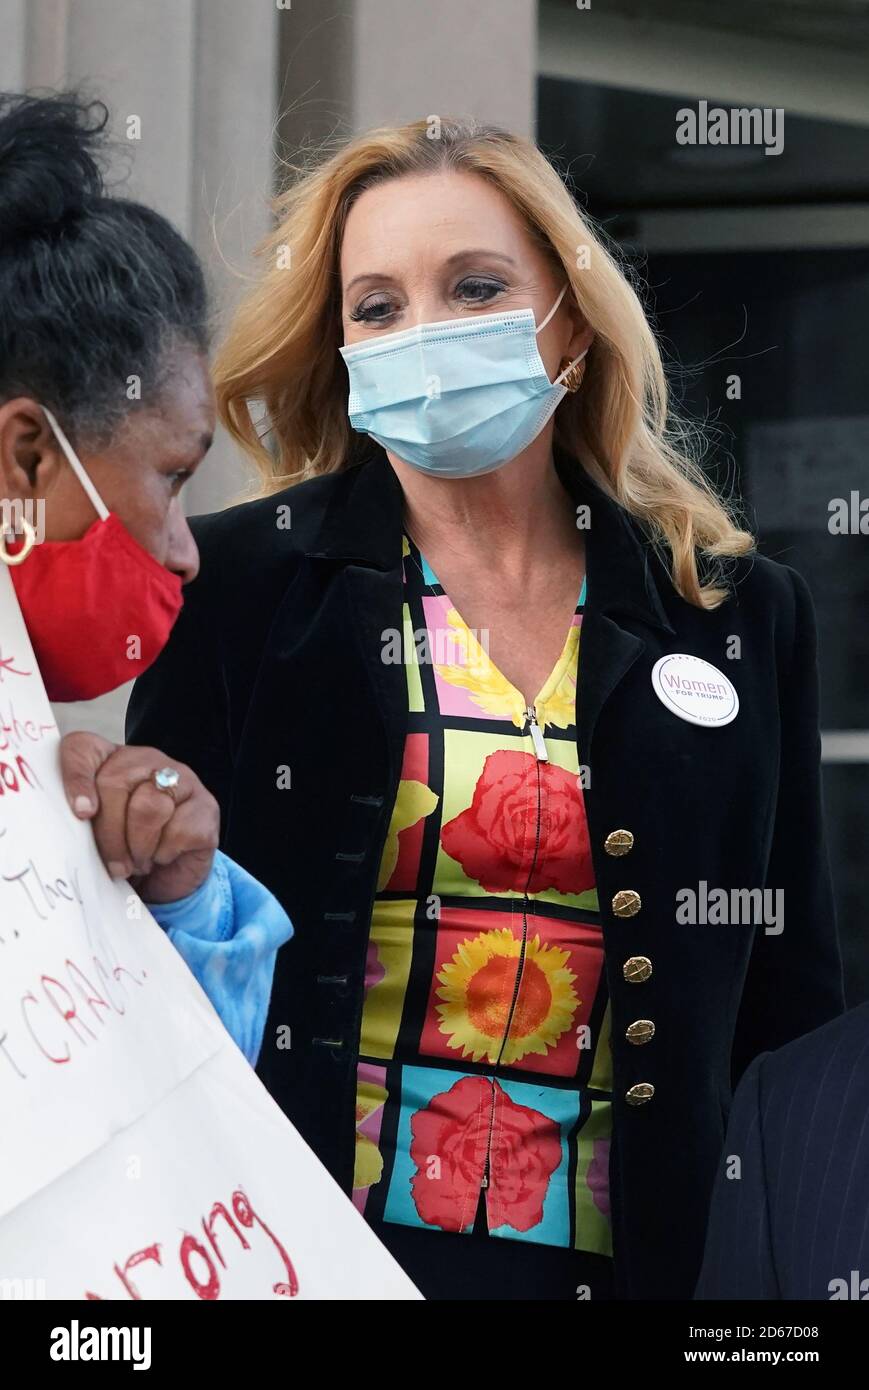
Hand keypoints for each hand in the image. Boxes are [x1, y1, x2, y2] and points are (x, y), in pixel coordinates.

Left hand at [60, 731, 219, 903]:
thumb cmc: (123, 853)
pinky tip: (163, 856)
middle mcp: (147, 760)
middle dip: (109, 834)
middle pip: (115, 782)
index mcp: (110, 760)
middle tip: (113, 864)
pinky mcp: (206, 806)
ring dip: (138, 846)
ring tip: (139, 861)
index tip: (81, 813)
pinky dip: (164, 853)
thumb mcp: (92, 837)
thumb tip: (81, 816)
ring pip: (148, 806)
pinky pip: (178, 829)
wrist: (165, 882)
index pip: (82, 749)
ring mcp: (182, 778)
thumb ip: (81, 821)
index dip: (76, 777)